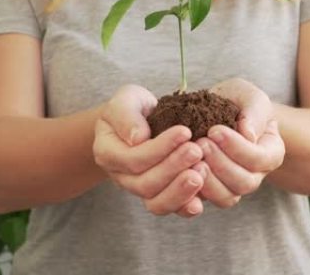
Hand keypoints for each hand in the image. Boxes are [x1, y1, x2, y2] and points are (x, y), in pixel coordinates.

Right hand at [93, 85, 207, 217]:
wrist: (142, 123)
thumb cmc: (133, 109)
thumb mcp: (127, 100)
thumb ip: (126, 115)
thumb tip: (138, 138)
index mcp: (107, 152)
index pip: (132, 159)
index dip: (159, 149)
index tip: (185, 131)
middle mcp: (120, 177)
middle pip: (144, 184)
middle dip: (173, 167)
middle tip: (197, 150)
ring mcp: (139, 190)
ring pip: (156, 203)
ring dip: (181, 190)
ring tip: (202, 171)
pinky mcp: (159, 196)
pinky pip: (170, 209)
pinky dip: (185, 206)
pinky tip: (200, 199)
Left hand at [196, 79, 284, 207]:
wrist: (212, 110)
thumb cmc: (235, 100)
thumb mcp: (247, 95)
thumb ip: (254, 111)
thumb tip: (248, 134)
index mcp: (270, 152)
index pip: (260, 159)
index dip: (237, 148)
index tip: (214, 130)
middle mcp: (255, 175)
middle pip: (245, 183)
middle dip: (221, 164)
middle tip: (199, 144)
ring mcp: (232, 186)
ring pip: (226, 197)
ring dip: (208, 180)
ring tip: (190, 159)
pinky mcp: (209, 192)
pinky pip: (204, 202)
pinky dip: (192, 192)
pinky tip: (180, 173)